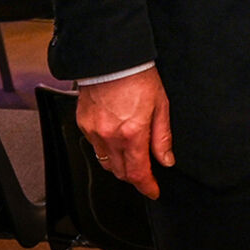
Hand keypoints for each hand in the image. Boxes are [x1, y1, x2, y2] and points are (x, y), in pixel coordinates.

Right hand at [77, 66, 174, 199]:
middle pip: (121, 172)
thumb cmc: (138, 76)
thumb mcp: (161, 105)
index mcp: (132, 133)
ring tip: (131, 156)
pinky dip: (106, 149)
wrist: (112, 58)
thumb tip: (166, 159)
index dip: (147, 186)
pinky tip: (115, 139)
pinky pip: (94, 146)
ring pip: (106, 162)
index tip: (153, 191)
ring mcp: (94, 131)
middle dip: (134, 176)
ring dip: (120, 165)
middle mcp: (110, 136)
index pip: (138, 173)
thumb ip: (162, 137)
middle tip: (145, 172)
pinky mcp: (83, 124)